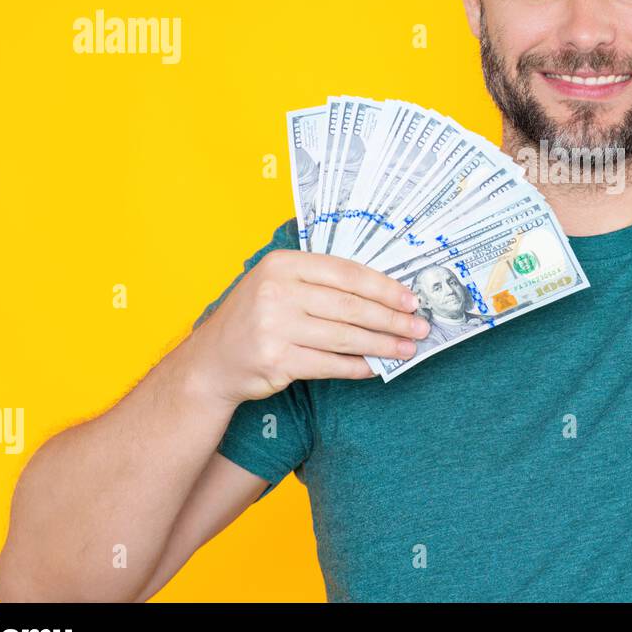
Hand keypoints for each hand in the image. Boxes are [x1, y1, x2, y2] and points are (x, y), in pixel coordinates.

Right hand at [188, 249, 429, 402]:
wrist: (212, 362)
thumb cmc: (256, 320)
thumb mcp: (279, 285)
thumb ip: (321, 282)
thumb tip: (384, 291)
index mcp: (282, 264)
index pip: (346, 273)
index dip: (384, 287)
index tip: (411, 298)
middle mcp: (276, 291)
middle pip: (350, 306)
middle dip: (391, 318)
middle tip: (419, 326)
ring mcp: (274, 326)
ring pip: (345, 336)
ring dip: (383, 344)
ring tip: (407, 349)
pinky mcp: (276, 360)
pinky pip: (330, 364)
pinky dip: (358, 367)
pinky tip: (377, 367)